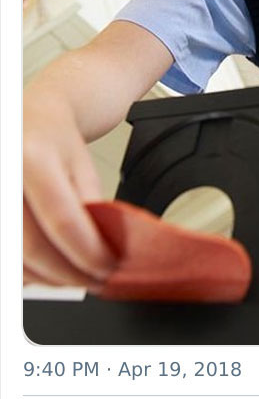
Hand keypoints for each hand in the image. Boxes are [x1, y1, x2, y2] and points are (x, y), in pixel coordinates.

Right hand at [23, 99, 115, 288]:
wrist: (28, 116)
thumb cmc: (54, 138)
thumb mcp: (83, 165)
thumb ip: (90, 206)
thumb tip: (102, 250)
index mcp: (33, 158)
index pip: (63, 220)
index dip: (88, 252)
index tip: (108, 267)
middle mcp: (4, 176)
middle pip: (33, 248)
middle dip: (69, 275)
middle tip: (96, 281)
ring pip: (14, 261)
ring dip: (47, 279)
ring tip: (75, 278)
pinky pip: (5, 258)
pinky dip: (27, 272)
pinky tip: (47, 270)